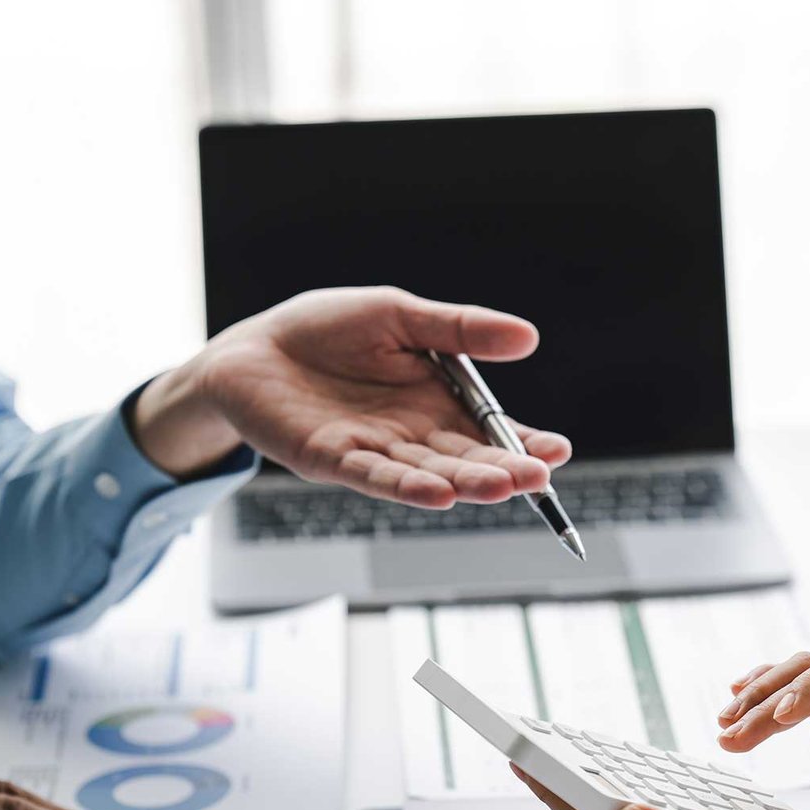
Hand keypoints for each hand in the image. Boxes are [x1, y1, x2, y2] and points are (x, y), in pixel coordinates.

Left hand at [130, 287, 571, 504]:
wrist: (252, 347)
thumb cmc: (325, 330)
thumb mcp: (398, 315)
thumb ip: (459, 329)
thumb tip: (528, 336)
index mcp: (435, 401)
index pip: (489, 430)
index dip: (524, 441)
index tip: (557, 450)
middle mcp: (411, 433)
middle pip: (465, 459)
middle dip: (503, 469)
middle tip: (538, 478)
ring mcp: (374, 450)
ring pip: (428, 473)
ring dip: (466, 483)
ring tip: (503, 488)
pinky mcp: (332, 459)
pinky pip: (375, 476)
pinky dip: (408, 486)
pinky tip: (439, 495)